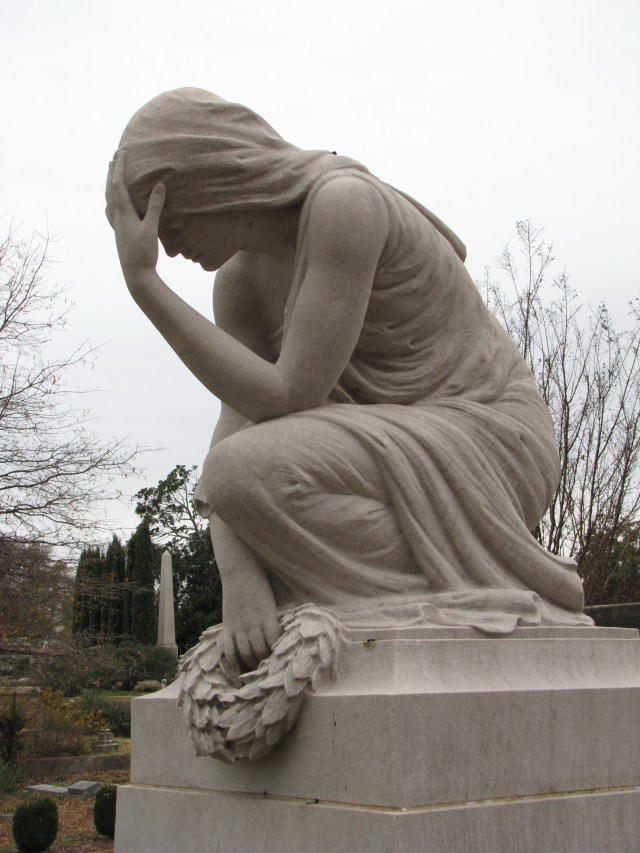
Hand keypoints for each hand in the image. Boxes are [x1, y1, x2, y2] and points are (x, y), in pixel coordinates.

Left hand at [105, 152, 165, 285]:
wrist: (135, 275)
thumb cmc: (143, 252)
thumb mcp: (151, 228)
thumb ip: (154, 206)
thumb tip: (159, 185)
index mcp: (123, 213)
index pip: (118, 185)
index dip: (119, 167)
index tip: (121, 153)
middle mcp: (116, 217)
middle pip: (110, 190)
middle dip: (111, 173)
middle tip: (113, 159)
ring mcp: (116, 226)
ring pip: (108, 200)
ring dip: (109, 186)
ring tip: (111, 177)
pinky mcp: (119, 234)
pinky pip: (111, 212)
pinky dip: (111, 201)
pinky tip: (114, 205)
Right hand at [222, 568, 280, 671]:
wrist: (240, 570)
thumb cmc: (260, 584)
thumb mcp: (271, 603)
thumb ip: (273, 620)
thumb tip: (279, 638)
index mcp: (268, 618)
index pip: (274, 644)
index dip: (277, 657)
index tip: (281, 665)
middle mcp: (254, 624)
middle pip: (260, 652)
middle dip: (266, 665)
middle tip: (270, 674)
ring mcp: (239, 626)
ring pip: (246, 653)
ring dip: (251, 666)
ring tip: (256, 674)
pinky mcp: (228, 626)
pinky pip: (229, 650)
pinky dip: (233, 664)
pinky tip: (237, 673)